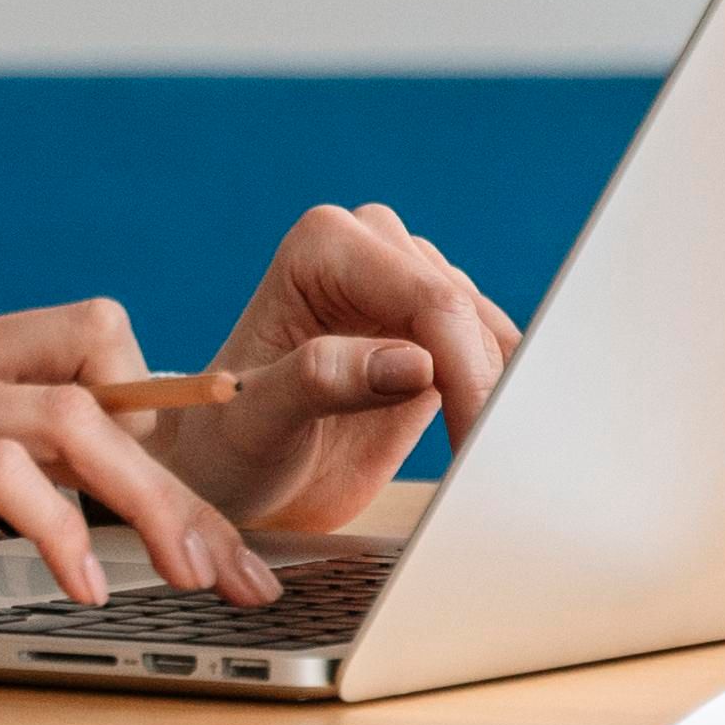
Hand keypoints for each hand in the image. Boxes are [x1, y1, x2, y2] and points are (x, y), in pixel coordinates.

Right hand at [0, 308, 280, 646]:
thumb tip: (66, 501)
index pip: (89, 340)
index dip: (163, 406)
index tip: (207, 496)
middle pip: (106, 388)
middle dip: (188, 485)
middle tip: (240, 568)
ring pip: (74, 423)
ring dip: (153, 506)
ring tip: (195, 576)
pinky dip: (59, 529)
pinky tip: (79, 583)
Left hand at [138, 202, 525, 538]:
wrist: (231, 477)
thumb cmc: (225, 446)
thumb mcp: (257, 421)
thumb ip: (321, 381)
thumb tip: (415, 363)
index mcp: (323, 247)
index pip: (427, 299)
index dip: (462, 370)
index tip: (472, 442)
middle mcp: (371, 249)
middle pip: (466, 315)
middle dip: (483, 389)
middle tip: (480, 468)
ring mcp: (405, 289)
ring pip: (488, 336)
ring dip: (498, 398)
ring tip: (484, 465)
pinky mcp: (432, 335)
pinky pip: (489, 358)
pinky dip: (499, 401)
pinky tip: (489, 446)